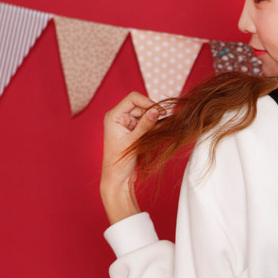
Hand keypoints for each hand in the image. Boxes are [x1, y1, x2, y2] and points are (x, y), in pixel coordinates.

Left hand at [100, 91, 164, 223]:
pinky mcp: (136, 132)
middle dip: (153, 113)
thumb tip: (156, 111)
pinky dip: (155, 127)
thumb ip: (145, 125)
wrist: (118, 179)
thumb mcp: (133, 142)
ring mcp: (128, 124)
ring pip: (146, 115)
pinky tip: (159, 133)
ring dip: (155, 121)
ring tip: (160, 131)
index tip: (159, 112)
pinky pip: (148, 124)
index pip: (133, 99)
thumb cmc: (119, 162)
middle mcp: (120, 117)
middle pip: (141, 106)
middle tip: (164, 122)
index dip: (147, 102)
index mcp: (114, 116)